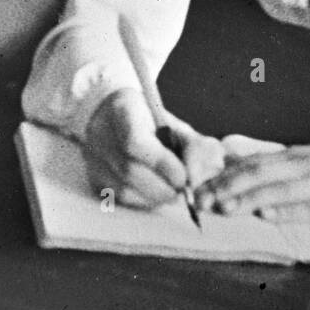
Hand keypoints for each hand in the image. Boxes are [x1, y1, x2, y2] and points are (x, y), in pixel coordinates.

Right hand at [83, 88, 225, 208]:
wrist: (109, 113)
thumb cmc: (146, 118)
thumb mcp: (170, 121)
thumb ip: (193, 143)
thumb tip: (216, 165)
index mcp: (122, 109)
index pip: (135, 141)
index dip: (161, 163)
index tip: (184, 176)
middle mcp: (100, 133)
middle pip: (130, 170)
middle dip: (163, 186)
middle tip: (184, 190)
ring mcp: (93, 157)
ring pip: (124, 189)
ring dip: (154, 196)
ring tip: (171, 190)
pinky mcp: (93, 177)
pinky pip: (119, 197)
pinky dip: (142, 200)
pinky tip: (153, 191)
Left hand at [196, 134, 309, 224]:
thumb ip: (279, 164)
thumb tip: (238, 166)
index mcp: (298, 156)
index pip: (252, 165)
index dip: (223, 177)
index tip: (196, 189)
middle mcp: (306, 166)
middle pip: (259, 174)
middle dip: (226, 189)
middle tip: (199, 201)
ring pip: (279, 190)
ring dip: (248, 199)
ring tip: (223, 208)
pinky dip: (286, 211)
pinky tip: (267, 214)